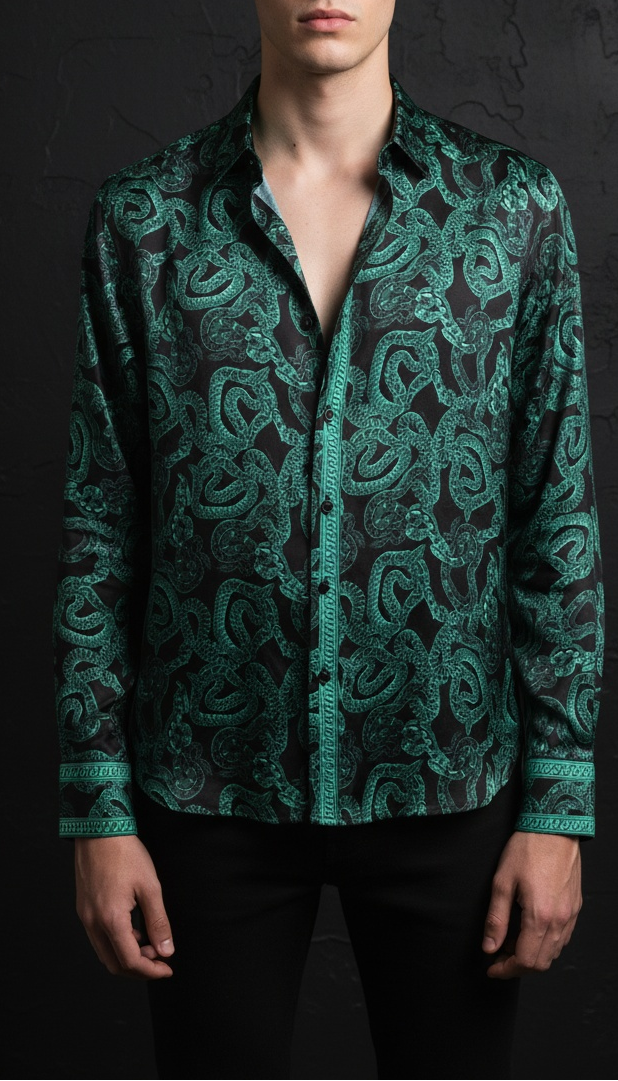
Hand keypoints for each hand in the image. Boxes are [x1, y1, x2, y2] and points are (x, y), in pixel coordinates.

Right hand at [75, 834, 174, 978]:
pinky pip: (99, 938)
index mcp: (111, 920)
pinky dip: (117, 942)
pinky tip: (133, 929)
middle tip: (160, 959)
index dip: (151, 971)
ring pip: (105, 953)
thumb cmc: (126, 853)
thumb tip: (166, 951)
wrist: (100, 829)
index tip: (167, 968)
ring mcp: (85, 916)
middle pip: (114, 964)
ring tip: (150, 940)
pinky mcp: (83, 908)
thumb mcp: (150, 887)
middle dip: (139, 968)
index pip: (130, 961)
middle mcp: (93, 923)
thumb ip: (158, 922)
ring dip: (127, 955)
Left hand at [482, 830, 581, 978]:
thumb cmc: (526, 850)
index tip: (491, 967)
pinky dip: (545, 943)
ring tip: (512, 939)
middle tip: (498, 954)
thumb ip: (496, 919)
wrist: (553, 827)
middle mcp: (559, 921)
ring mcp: (570, 915)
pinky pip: (562, 938)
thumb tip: (489, 947)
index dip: (505, 969)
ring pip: (553, 953)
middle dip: (517, 965)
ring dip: (532, 955)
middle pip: (541, 963)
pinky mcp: (575, 907)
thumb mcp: (502, 882)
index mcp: (540, 917)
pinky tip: (530, 928)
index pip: (525, 961)